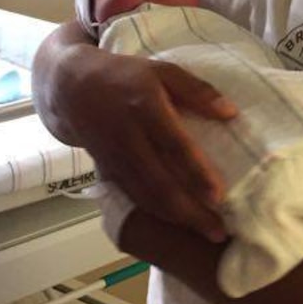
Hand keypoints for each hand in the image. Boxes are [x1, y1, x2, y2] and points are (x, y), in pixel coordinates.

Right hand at [64, 44, 236, 241]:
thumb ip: (197, 90)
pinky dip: (157, 214)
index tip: (219, 197)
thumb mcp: (162, 71)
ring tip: (206, 232)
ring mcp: (115, 157)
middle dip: (190, 212)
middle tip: (219, 232)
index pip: (174, 145)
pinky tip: (180, 224)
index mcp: (145, 107)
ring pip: (146, 197)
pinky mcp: (107, 171)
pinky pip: (134, 197)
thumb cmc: (125, 76)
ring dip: (176, 220)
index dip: (196, 173)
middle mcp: (129, 137)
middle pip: (160, 183)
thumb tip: (231, 113)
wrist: (71, 88)